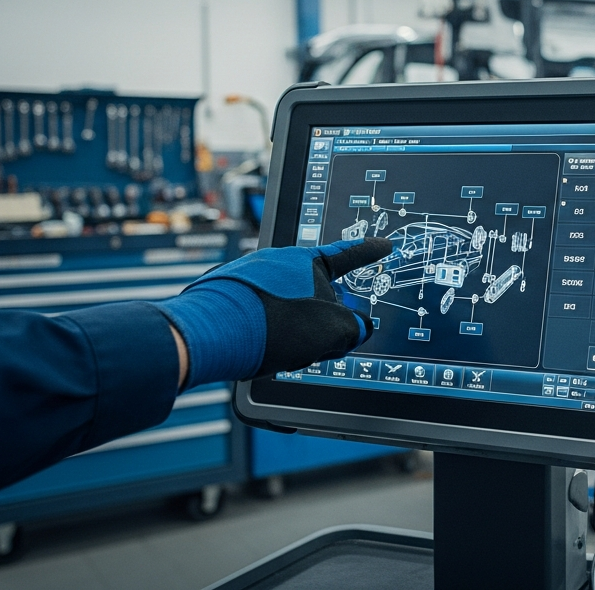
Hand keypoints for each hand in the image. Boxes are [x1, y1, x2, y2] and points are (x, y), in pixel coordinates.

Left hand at [155, 238, 392, 388]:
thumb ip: (354, 328)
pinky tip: (258, 345)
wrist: (210, 334)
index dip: (370, 252)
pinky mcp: (226, 290)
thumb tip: (355, 329)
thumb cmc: (274, 327)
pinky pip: (257, 308)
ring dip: (290, 324)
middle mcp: (278, 260)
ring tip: (280, 349)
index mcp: (309, 262)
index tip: (383, 245)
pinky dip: (263, 326)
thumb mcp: (331, 333)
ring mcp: (250, 273)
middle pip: (315, 289)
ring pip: (285, 302)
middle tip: (318, 341)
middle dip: (321, 314)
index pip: (349, 256)